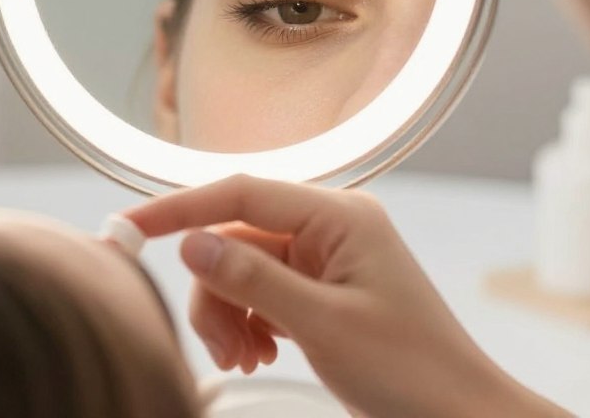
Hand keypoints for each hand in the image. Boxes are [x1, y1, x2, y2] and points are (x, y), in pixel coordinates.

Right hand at [124, 175, 569, 417]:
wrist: (460, 417)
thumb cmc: (413, 371)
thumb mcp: (324, 325)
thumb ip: (253, 281)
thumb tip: (191, 243)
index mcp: (339, 215)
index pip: (242, 193)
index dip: (180, 208)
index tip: (130, 226)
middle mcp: (329, 226)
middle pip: (236, 239)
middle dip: (214, 292)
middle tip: (221, 347)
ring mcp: (324, 257)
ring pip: (241, 269)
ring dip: (229, 314)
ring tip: (244, 358)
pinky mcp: (319, 287)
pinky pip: (260, 291)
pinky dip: (247, 322)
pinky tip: (259, 353)